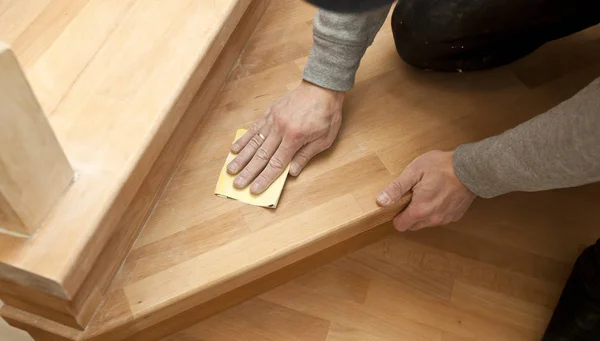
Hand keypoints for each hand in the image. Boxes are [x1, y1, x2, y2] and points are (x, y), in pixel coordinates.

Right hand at [227, 80, 343, 193]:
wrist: (322, 86)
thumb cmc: (327, 114)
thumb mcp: (324, 138)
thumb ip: (306, 155)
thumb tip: (291, 172)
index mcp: (295, 138)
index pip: (276, 164)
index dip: (264, 178)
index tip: (254, 189)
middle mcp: (280, 130)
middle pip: (261, 155)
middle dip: (248, 172)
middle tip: (237, 184)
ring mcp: (272, 120)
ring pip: (254, 142)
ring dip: (241, 158)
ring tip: (230, 169)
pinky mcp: (269, 113)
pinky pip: (254, 128)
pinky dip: (244, 139)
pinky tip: (234, 148)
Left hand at [376, 150, 475, 231]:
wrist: (472, 168)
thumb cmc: (442, 167)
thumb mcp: (414, 172)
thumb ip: (396, 188)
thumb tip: (381, 201)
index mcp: (419, 210)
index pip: (400, 226)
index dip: (396, 214)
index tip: (400, 202)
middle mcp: (432, 219)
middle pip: (412, 225)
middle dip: (409, 214)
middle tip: (414, 195)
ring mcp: (445, 219)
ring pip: (426, 222)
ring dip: (423, 212)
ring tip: (428, 192)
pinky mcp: (455, 216)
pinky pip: (439, 218)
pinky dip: (436, 210)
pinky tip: (440, 194)